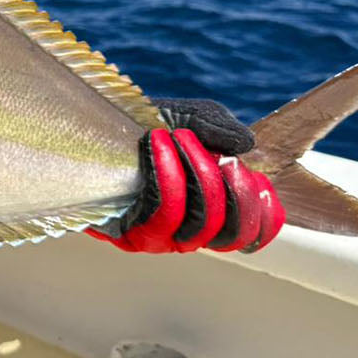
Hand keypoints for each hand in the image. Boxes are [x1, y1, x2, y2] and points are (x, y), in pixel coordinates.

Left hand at [88, 97, 284, 253]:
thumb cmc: (146, 127)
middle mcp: (186, 234)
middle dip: (236, 190)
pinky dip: (168, 174)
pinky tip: (159, 142)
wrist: (92, 126)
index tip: (262, 181)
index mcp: (209, 214)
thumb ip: (221, 128)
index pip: (249, 236)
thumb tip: (246, 145)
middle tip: (224, 155)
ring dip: (199, 174)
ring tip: (181, 137)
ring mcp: (157, 238)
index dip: (265, 216)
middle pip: (231, 233)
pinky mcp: (128, 233)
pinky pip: (161, 213)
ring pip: (200, 223)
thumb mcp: (191, 119)